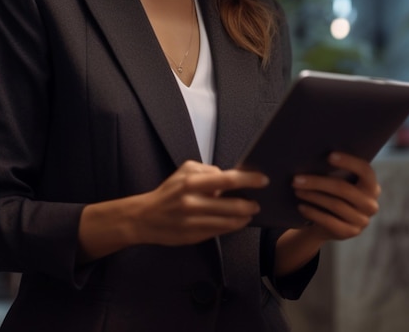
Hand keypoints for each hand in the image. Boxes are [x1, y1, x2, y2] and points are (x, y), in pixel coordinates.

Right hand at [132, 160, 266, 245]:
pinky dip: (232, 226)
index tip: (263, 180)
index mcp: (191, 183)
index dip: (248, 179)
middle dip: (250, 204)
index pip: (227, 179)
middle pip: (233, 205)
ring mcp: (194, 221)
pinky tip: (236, 221)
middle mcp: (193, 202)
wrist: (145, 217)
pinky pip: (221, 231)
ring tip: (249, 212)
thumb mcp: (183, 172)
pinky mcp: (195, 236)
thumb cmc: (168, 193)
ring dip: (244, 217)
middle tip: (257, 202)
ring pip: (230, 221)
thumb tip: (227, 178)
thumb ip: (206, 172)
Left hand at [291, 152, 380, 240]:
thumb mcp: (339, 180)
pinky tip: (300, 206)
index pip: (365, 171)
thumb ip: (335, 170)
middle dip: (317, 182)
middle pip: (343, 189)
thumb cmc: (332, 193)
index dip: (349, 162)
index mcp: (371, 186)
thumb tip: (312, 155)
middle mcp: (370, 204)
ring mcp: (362, 220)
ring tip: (296, 190)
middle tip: (296, 179)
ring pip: (335, 204)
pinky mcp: (349, 232)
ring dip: (312, 196)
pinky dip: (313, 212)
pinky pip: (329, 221)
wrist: (330, 223)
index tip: (329, 156)